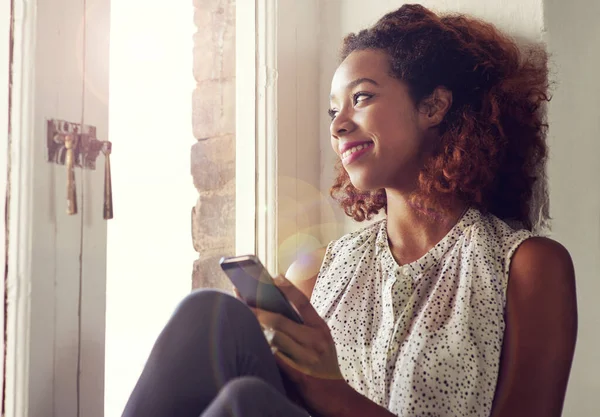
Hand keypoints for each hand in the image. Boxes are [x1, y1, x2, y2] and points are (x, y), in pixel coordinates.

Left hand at [251, 275, 349, 415]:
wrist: (338, 399)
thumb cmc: (324, 369)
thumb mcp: (321, 343)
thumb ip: (304, 329)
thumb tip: (274, 312)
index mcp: (320, 329)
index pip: (304, 303)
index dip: (289, 288)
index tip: (274, 276)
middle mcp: (315, 340)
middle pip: (281, 319)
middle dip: (257, 308)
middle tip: (241, 297)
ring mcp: (308, 357)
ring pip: (275, 337)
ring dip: (256, 327)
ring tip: (239, 316)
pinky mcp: (300, 374)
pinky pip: (276, 358)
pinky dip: (262, 349)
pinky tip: (249, 342)